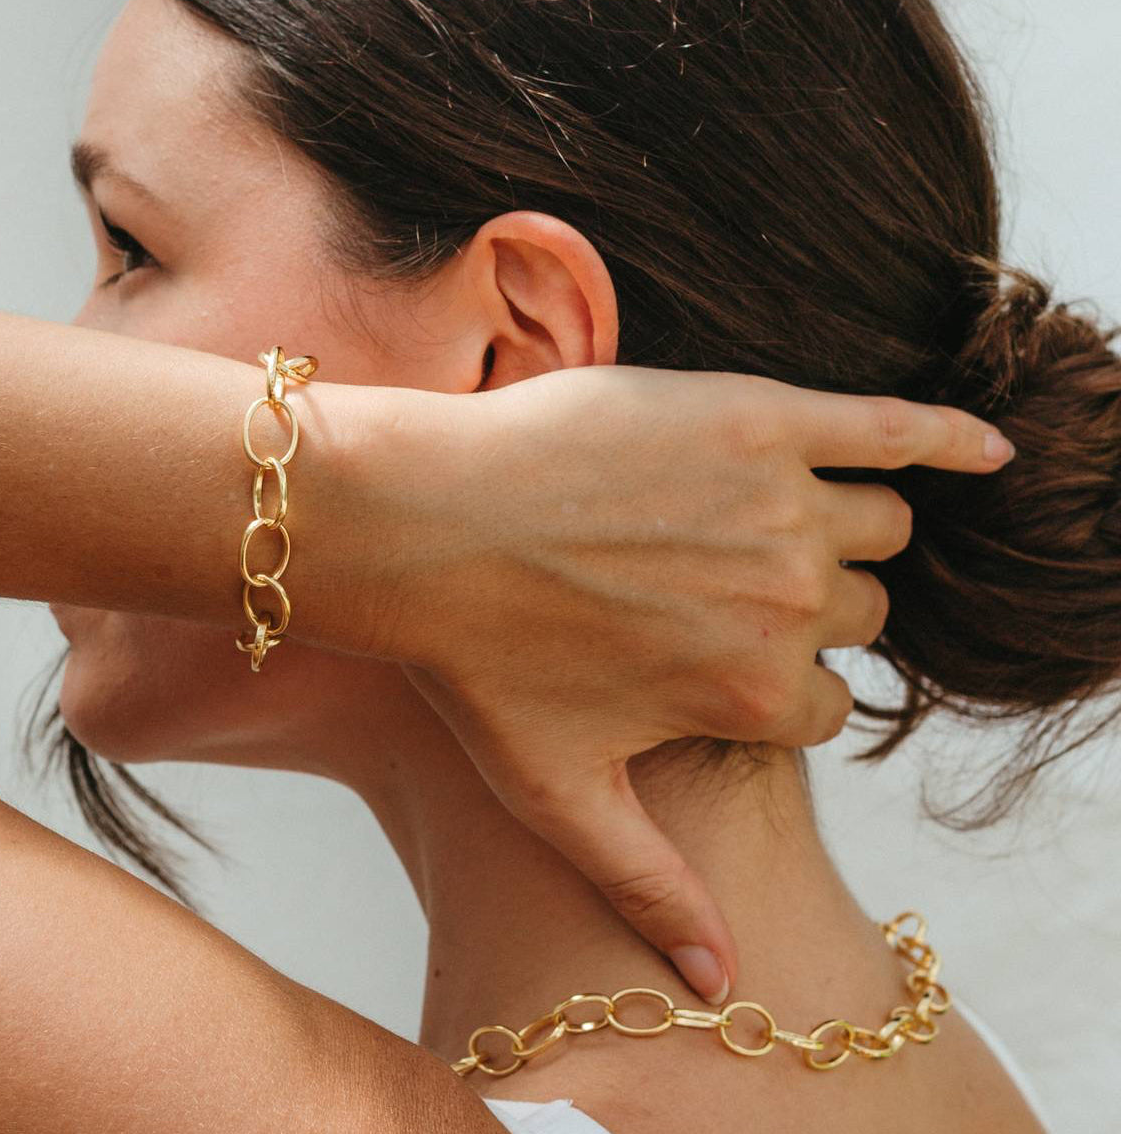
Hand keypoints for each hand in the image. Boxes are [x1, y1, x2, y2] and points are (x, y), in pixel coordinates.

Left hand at [356, 365, 1014, 1001]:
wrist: (416, 521)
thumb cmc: (474, 657)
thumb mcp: (557, 795)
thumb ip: (650, 887)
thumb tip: (720, 986)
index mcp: (753, 697)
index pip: (826, 702)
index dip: (772, 682)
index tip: (710, 651)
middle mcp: (787, 606)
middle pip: (859, 611)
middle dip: (805, 606)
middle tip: (716, 581)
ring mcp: (782, 507)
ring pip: (878, 527)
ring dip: (843, 531)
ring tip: (764, 519)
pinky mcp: (761, 419)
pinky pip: (894, 430)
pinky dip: (951, 438)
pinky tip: (990, 449)